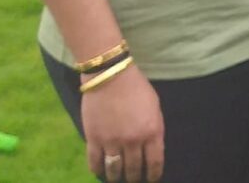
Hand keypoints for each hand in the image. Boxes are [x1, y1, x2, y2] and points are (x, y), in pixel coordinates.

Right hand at [82, 64, 163, 182]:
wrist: (111, 76)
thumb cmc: (137, 87)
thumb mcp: (155, 107)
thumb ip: (154, 128)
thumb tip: (152, 147)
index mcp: (152, 132)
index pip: (155, 162)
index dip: (153, 174)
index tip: (151, 179)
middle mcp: (133, 141)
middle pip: (134, 169)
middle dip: (134, 178)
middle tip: (133, 180)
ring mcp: (112, 142)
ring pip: (114, 170)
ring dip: (116, 178)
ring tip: (116, 179)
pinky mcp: (94, 139)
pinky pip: (95, 163)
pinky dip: (97, 170)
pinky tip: (100, 171)